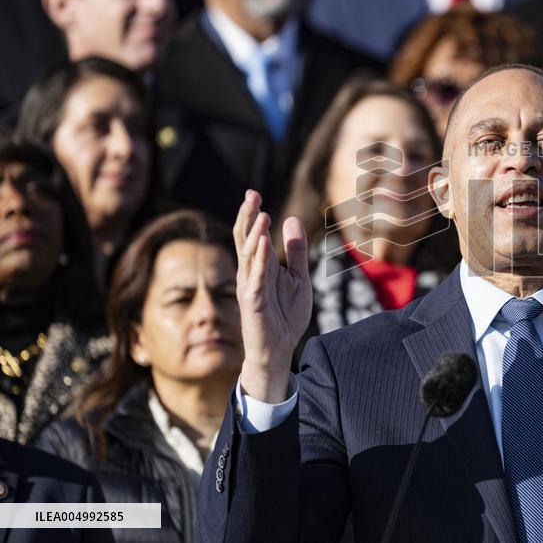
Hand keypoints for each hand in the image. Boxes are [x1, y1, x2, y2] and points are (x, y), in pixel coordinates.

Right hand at [234, 190, 312, 402]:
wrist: (280, 349)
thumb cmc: (286, 315)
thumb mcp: (298, 277)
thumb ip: (295, 251)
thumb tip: (290, 219)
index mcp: (260, 265)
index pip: (251, 234)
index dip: (251, 214)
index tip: (254, 193)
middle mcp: (250, 272)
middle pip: (244, 238)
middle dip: (247, 216)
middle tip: (252, 193)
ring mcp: (250, 286)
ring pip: (247, 254)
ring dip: (254, 233)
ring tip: (262, 213)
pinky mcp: (253, 302)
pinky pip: (255, 277)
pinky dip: (259, 259)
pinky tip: (263, 242)